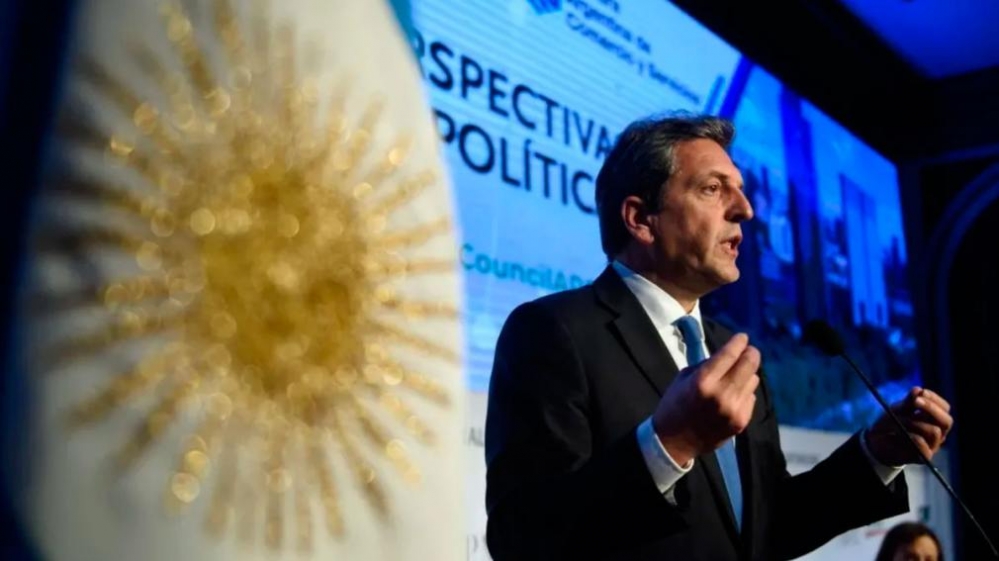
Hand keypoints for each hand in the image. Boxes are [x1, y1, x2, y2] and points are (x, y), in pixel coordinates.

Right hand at [652, 333, 760, 464]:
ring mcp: (734, 410)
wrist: (674, 441)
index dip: (739, 342)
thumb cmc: (675, 404)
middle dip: (751, 353)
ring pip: (753, 380)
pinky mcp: (741, 422)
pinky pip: (751, 398)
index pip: (729, 354)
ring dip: (747, 374)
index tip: (743, 337)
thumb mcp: (683, 378)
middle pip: (749, 365)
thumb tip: (730, 355)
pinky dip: (744, 393)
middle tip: (750, 350)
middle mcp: (721, 394)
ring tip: (736, 377)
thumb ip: (707, 365)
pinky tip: (732, 396)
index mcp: (702, 381)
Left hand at [865, 387, 952, 466]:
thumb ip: (908, 402)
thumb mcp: (897, 410)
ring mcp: (932, 445)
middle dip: (932, 408)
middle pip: (947, 421)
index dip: (934, 399)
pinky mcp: (923, 456)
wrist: (877, 442)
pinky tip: (899, 432)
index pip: (945, 408)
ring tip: (899, 420)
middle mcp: (938, 432)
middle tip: (915, 401)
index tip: (921, 391)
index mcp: (934, 419)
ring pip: (934, 431)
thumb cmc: (890, 424)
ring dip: (915, 422)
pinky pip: (923, 444)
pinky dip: (910, 435)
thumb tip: (918, 390)